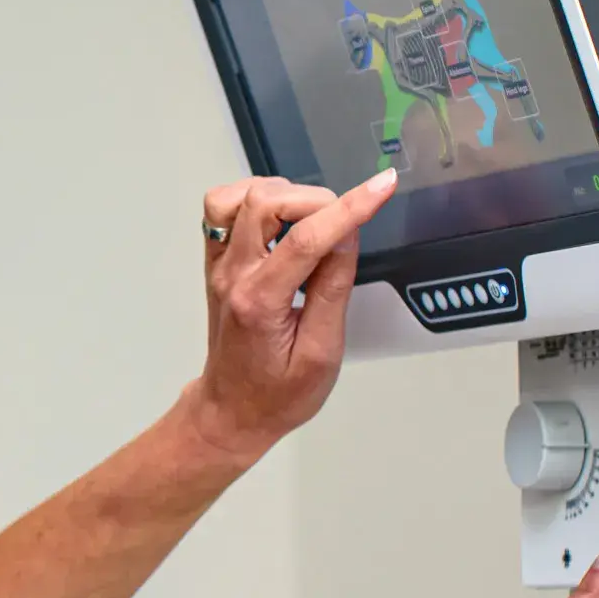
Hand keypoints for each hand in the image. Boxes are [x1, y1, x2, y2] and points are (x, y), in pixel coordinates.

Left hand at [185, 169, 396, 464]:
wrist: (231, 410)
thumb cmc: (276, 394)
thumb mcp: (322, 354)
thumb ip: (333, 290)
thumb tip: (346, 237)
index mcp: (260, 302)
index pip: (306, 238)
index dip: (349, 207)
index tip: (382, 187)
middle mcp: (232, 275)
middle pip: (264, 203)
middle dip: (315, 198)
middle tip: (344, 219)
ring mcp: (219, 266)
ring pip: (237, 197)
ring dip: (282, 194)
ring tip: (313, 219)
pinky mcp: (216, 262)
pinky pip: (222, 208)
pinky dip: (253, 198)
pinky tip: (281, 218)